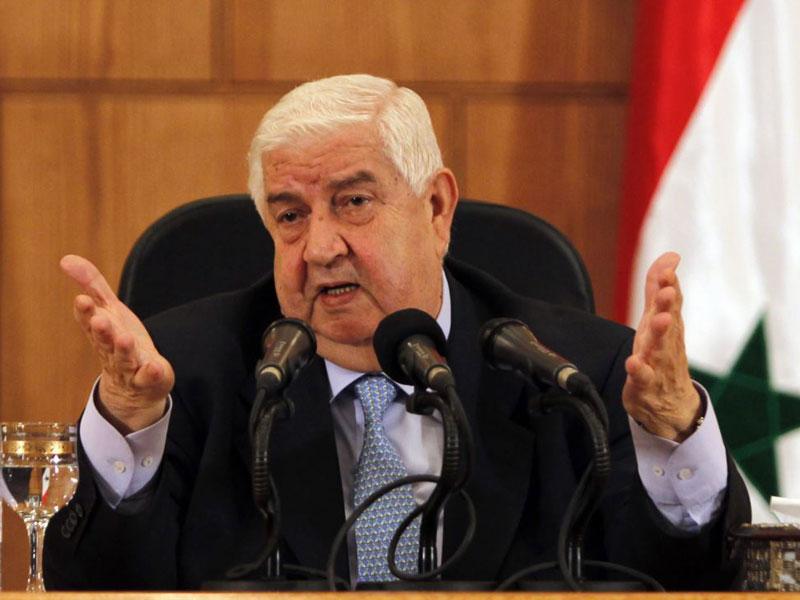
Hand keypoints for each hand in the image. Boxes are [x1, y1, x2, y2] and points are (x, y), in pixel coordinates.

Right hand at [60, 255, 174, 433]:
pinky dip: (151, 373)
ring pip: (123, 360)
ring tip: (124, 338)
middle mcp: (111, 351)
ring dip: (123, 350)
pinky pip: (148, 378)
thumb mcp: (109, 310)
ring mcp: (129, 367)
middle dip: (101, 331)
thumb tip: (66, 259)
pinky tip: (155, 367)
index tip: (82, 300)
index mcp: (101, 333)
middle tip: (99, 320)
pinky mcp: (148, 379)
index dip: (85, 312)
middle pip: (104, 341)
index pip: (89, 322)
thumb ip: (92, 285)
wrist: (135, 385)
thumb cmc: (120, 340)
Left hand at [622, 252, 701, 442]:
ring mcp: (657, 364)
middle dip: (667, 306)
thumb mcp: (657, 318)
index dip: (668, 284)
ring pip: (660, 348)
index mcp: (668, 325)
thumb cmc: (662, 354)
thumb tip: (670, 256)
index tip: (669, 267)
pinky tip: (634, 362)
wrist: (669, 405)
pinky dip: (639, 370)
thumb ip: (658, 287)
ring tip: (659, 319)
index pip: (671, 302)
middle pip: (668, 322)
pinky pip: (643, 378)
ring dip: (659, 333)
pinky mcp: (645, 385)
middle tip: (668, 291)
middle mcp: (666, 343)